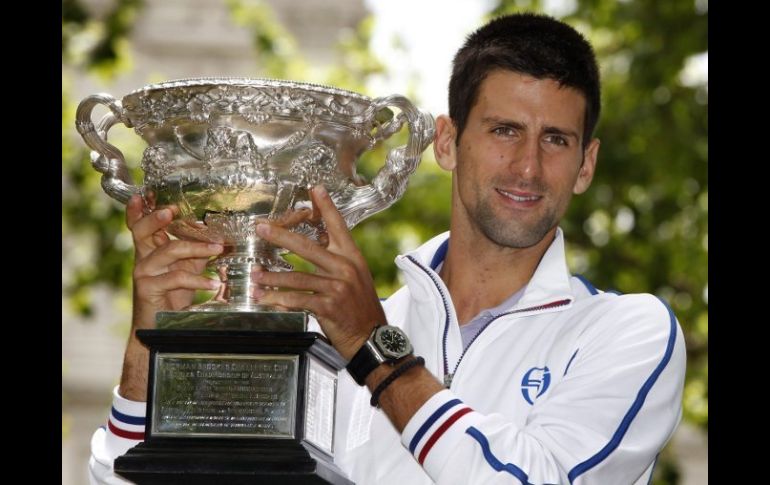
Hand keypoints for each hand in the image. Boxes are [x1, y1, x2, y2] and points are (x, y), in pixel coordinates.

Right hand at [120, 194, 222, 399]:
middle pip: (142, 230)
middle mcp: (143, 257)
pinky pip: (175, 278)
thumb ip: (197, 253)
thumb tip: (219, 238)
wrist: (162, 327)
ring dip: (196, 248)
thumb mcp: (188, 269)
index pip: (139, 224)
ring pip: (168, 251)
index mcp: (151, 249)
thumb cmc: (174, 296)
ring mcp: (144, 272)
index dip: (139, 210)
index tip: (144, 194)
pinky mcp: (149, 289)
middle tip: (172, 211)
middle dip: (158, 218)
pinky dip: (199, 280)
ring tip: (218, 248)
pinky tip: (214, 283)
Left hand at [253, 186, 384, 359]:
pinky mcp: (328, 306)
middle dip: (281, 236)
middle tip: (262, 229)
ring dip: (271, 277)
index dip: (326, 206)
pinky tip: (264, 299)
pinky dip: (277, 300)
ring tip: (255, 274)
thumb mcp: (355, 278)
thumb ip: (336, 262)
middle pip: (308, 246)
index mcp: (352, 258)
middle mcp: (345, 268)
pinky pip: (297, 299)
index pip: (338, 226)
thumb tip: (316, 246)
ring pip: (296, 276)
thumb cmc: (360, 308)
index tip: (314, 189)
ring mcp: (337, 287)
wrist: (372, 337)